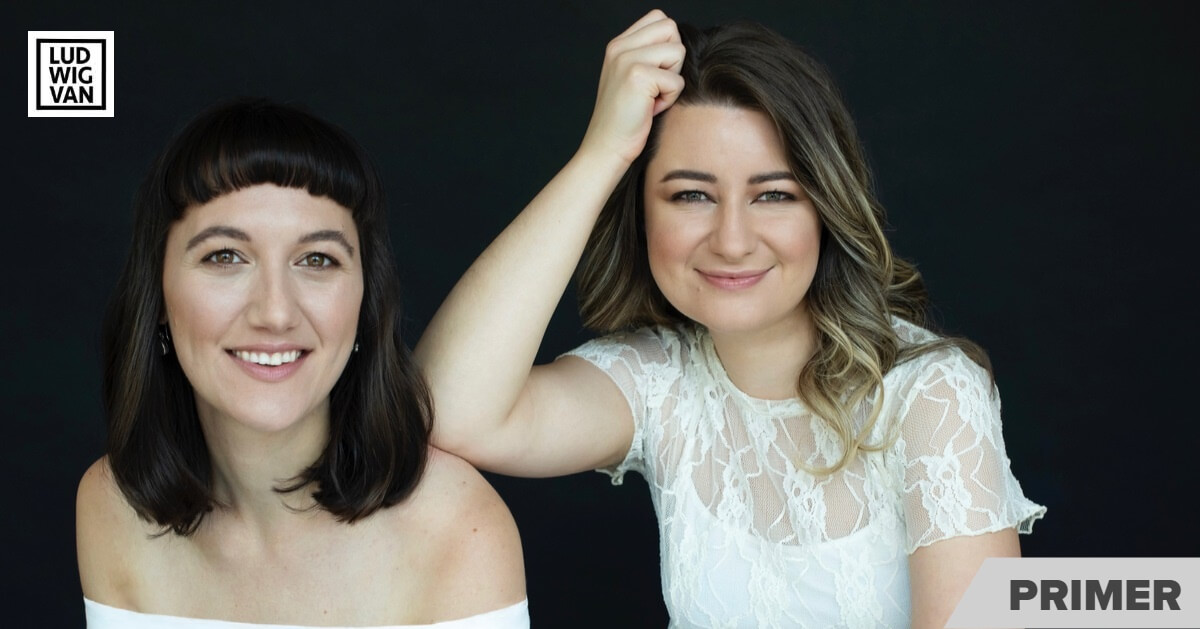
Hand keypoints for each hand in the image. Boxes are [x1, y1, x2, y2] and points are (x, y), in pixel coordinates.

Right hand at [578, 10, 684, 165]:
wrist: (606, 147)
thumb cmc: (625, 119)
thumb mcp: (631, 77)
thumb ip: (647, 54)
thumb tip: (678, 42)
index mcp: (618, 44)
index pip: (658, 18)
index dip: (667, 44)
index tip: (654, 72)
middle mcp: (619, 47)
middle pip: (670, 29)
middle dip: (673, 59)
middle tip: (655, 85)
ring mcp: (626, 59)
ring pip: (677, 51)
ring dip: (672, 79)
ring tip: (651, 97)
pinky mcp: (637, 76)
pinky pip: (677, 80)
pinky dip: (669, 99)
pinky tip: (649, 109)